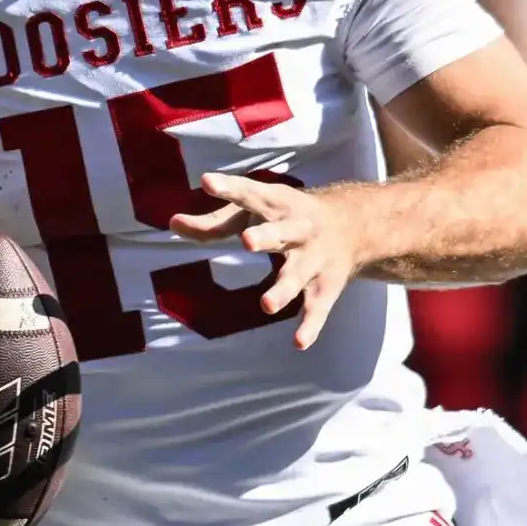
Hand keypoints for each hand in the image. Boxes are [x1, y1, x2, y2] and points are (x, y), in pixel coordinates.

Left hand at [168, 173, 368, 350]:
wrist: (354, 225)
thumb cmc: (285, 216)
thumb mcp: (252, 213)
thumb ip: (214, 223)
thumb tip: (172, 223)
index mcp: (276, 204)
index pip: (249, 194)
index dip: (229, 188)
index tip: (207, 182)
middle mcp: (297, 229)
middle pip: (280, 233)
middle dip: (266, 237)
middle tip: (247, 242)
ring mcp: (313, 259)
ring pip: (298, 275)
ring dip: (283, 289)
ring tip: (265, 305)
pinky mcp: (325, 287)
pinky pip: (317, 308)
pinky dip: (311, 326)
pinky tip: (299, 343)